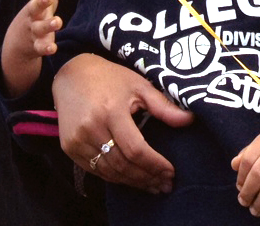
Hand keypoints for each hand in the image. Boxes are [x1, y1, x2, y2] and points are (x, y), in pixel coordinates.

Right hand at [26, 0, 74, 57]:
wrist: (17, 43)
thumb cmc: (37, 14)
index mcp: (36, 2)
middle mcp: (32, 15)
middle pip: (34, 7)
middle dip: (41, 2)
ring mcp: (33, 31)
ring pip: (39, 28)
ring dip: (47, 25)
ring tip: (58, 22)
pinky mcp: (36, 47)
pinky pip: (40, 48)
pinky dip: (46, 48)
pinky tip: (53, 48)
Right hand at [53, 52, 191, 192]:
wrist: (71, 74)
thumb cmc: (110, 78)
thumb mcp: (138, 85)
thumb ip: (163, 105)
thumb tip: (190, 120)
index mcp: (111, 110)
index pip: (136, 149)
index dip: (155, 164)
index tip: (171, 172)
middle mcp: (91, 128)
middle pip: (123, 165)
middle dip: (147, 178)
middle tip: (165, 185)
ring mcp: (77, 140)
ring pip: (109, 172)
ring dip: (133, 182)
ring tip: (152, 185)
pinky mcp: (69, 147)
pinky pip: (95, 170)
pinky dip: (115, 177)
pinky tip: (131, 178)